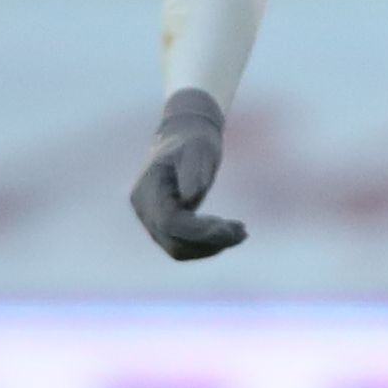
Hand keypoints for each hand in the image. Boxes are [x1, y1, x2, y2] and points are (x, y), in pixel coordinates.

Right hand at [129, 88, 246, 259]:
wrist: (185, 136)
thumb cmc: (193, 139)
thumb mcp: (198, 148)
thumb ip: (192, 170)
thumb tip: (189, 198)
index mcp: (147, 190)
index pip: (168, 222)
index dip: (198, 230)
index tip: (228, 227)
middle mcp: (144, 209)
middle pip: (173, 242)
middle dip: (210, 241)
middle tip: (243, 231)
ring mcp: (152, 220)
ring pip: (179, 250)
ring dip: (212, 246)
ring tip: (241, 232)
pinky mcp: (166, 226)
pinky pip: (185, 246)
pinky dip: (208, 244)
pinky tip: (230, 232)